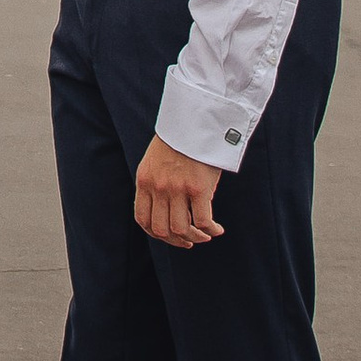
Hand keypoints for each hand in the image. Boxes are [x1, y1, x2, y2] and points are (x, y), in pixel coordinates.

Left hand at [134, 136, 223, 250]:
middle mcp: (158, 187)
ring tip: (205, 235)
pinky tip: (217, 229)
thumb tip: (167, 209)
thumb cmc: (179, 140)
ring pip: (182, 229)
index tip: (169, 236)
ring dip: (195, 238)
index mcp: (144, 180)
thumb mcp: (156, 160)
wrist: (194, 120)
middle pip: (162, 229)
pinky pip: (203, 221)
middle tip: (189, 241)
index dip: (156, 234)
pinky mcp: (198, 188)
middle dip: (176, 240)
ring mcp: (177, 188)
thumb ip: (157, 183)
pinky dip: (211, 230)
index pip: (143, 219)